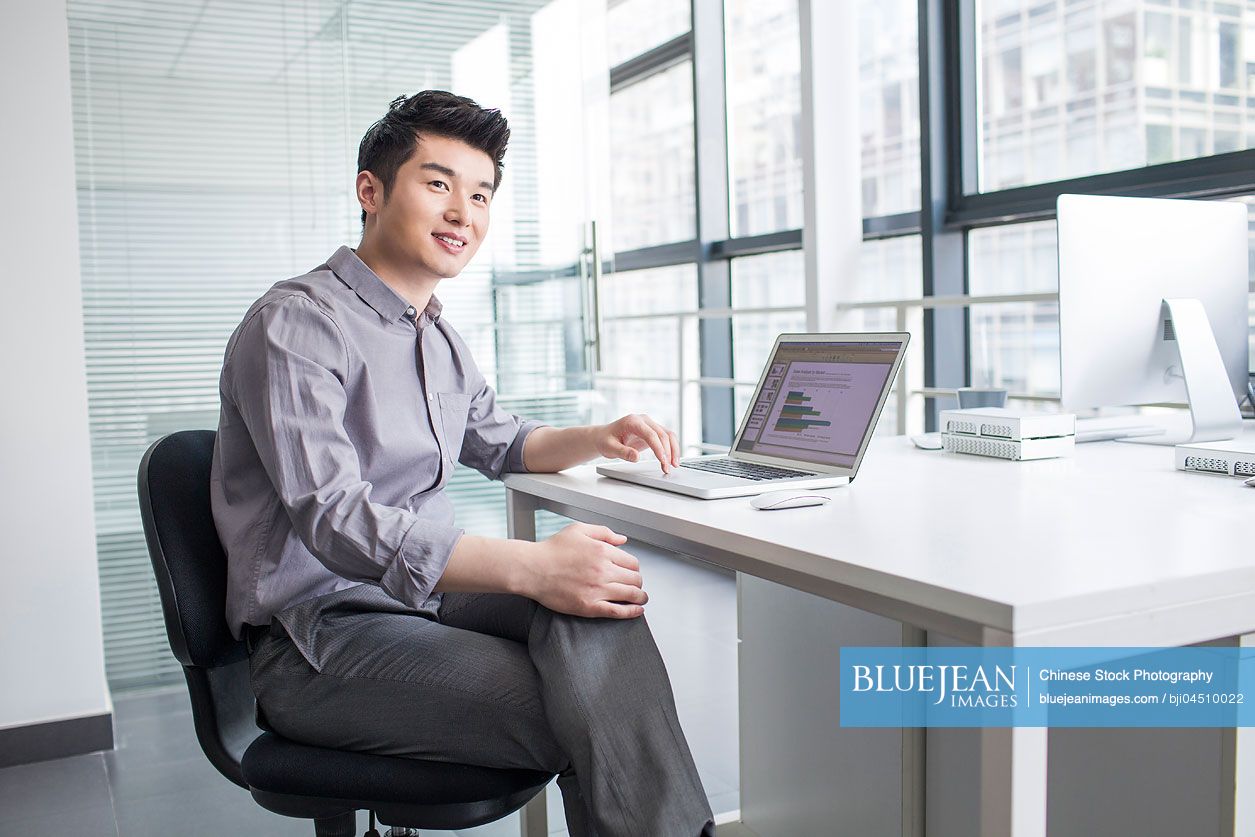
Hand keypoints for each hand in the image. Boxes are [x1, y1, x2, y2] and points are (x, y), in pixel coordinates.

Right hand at [518, 523, 645, 618]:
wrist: (532, 569)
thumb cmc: (551, 550)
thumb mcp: (578, 530)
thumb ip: (603, 532)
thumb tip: (623, 540)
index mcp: (602, 551)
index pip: (632, 562)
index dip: (634, 568)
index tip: (631, 571)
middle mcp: (603, 570)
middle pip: (635, 579)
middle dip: (638, 582)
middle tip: (636, 585)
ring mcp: (597, 589)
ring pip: (631, 595)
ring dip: (640, 597)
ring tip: (641, 598)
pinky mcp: (590, 606)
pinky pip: (618, 611)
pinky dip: (632, 612)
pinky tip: (637, 611)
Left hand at [596, 413, 680, 473]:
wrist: (603, 436)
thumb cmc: (605, 440)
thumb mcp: (609, 448)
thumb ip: (622, 452)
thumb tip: (636, 457)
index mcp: (632, 421)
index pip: (650, 434)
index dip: (658, 448)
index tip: (663, 461)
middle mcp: (643, 420)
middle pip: (662, 434)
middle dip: (668, 452)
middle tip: (668, 468)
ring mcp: (649, 425)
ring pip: (668, 435)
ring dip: (673, 450)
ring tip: (674, 465)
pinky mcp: (653, 431)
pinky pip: (666, 438)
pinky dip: (671, 448)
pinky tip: (672, 459)